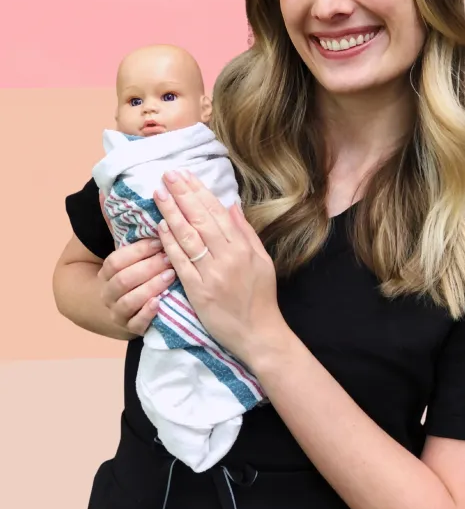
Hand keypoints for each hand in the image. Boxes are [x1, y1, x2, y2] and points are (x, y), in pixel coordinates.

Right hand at [98, 238, 174, 336]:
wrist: (115, 312)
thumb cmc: (131, 278)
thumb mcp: (127, 259)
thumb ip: (130, 236)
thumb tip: (121, 201)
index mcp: (106, 274)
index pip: (116, 261)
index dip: (138, 250)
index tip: (160, 241)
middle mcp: (108, 294)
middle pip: (124, 279)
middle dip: (148, 267)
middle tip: (170, 257)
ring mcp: (118, 313)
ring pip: (129, 301)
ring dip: (151, 286)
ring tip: (171, 275)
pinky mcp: (131, 329)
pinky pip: (136, 324)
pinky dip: (147, 313)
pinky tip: (159, 302)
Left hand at [155, 169, 292, 368]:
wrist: (258, 333)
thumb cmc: (261, 296)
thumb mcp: (262, 260)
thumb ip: (245, 232)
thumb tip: (232, 205)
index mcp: (243, 248)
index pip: (217, 213)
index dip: (199, 192)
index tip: (186, 175)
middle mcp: (227, 258)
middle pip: (200, 220)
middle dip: (182, 195)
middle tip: (168, 175)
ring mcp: (211, 274)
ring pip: (188, 237)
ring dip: (171, 213)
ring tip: (159, 194)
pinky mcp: (197, 291)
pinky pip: (180, 262)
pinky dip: (169, 243)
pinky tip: (160, 226)